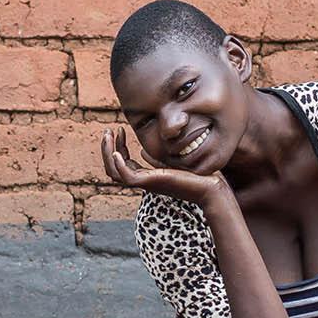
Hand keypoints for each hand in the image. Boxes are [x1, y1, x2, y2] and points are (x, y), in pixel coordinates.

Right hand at [101, 127, 228, 206]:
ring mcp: (146, 183)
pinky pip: (126, 177)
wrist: (210, 187)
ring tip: (109, 135)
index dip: (117, 146)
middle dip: (107, 148)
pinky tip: (117, 151)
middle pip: (113, 169)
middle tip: (108, 131)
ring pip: (115, 172)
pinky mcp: (151, 183)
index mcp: (147, 177)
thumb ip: (156, 158)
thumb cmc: (196, 175)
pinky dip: (118, 165)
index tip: (121, 130)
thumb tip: (142, 150)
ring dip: (108, 153)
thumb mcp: (171, 161)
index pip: (122, 164)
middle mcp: (144, 181)